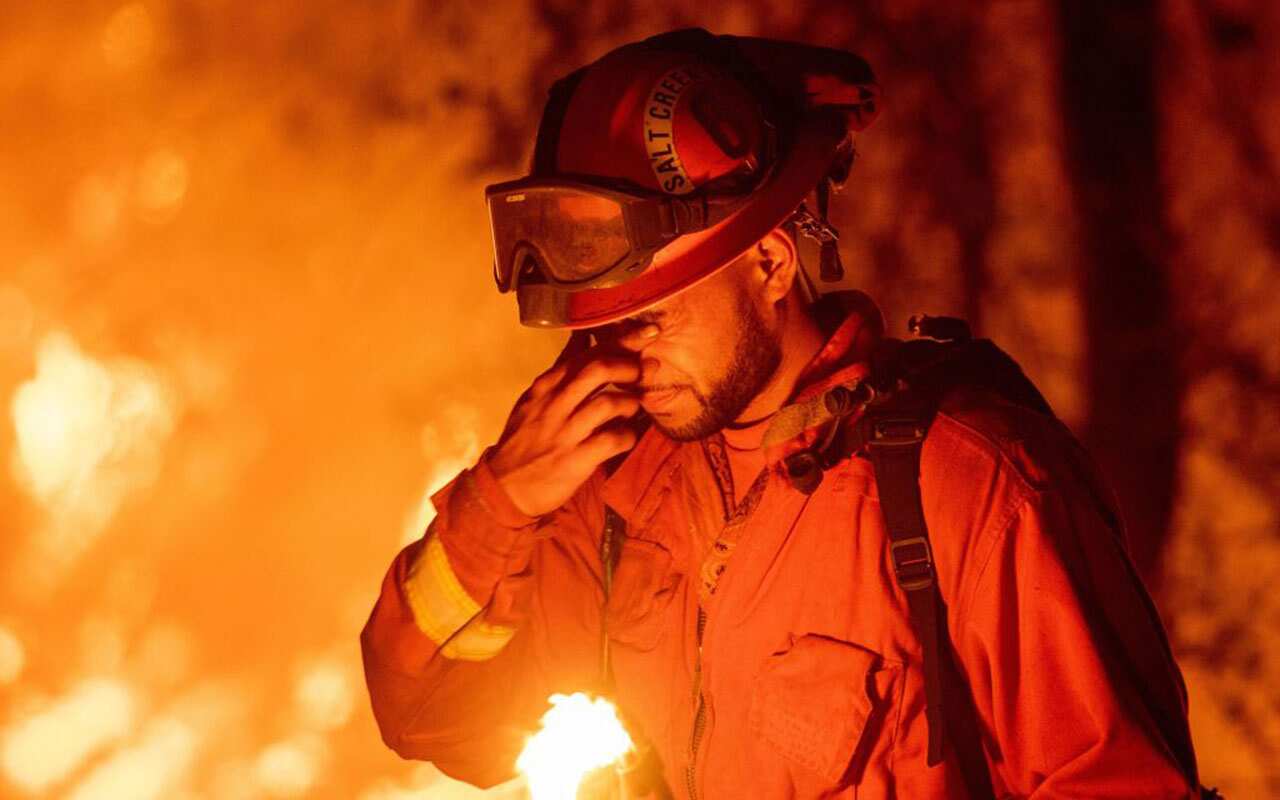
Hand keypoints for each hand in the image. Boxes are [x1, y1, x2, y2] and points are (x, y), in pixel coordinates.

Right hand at [488, 330, 647, 516]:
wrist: (505, 487)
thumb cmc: (524, 441)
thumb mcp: (534, 400)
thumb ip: (560, 371)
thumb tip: (582, 337)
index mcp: (545, 386)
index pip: (586, 353)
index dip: (621, 341)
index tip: (646, 333)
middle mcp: (554, 404)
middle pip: (599, 370)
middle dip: (629, 366)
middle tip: (644, 372)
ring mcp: (565, 432)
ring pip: (609, 403)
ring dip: (631, 403)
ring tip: (633, 407)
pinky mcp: (576, 459)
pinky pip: (614, 440)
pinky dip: (628, 435)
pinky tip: (627, 436)